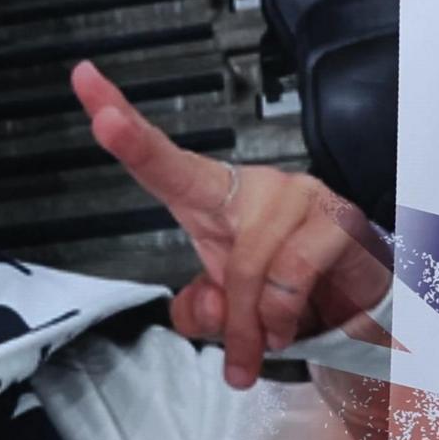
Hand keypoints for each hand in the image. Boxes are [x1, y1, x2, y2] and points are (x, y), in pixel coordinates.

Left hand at [73, 60, 391, 389]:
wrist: (354, 303)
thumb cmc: (281, 291)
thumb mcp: (225, 311)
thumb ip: (199, 313)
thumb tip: (209, 305)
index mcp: (210, 199)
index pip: (160, 158)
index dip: (122, 124)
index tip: (85, 82)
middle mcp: (252, 186)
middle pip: (211, 228)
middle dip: (225, 304)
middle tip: (241, 357)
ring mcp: (296, 194)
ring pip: (250, 264)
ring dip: (259, 322)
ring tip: (273, 337)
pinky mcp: (337, 215)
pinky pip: (293, 272)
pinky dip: (286, 314)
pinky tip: (293, 324)